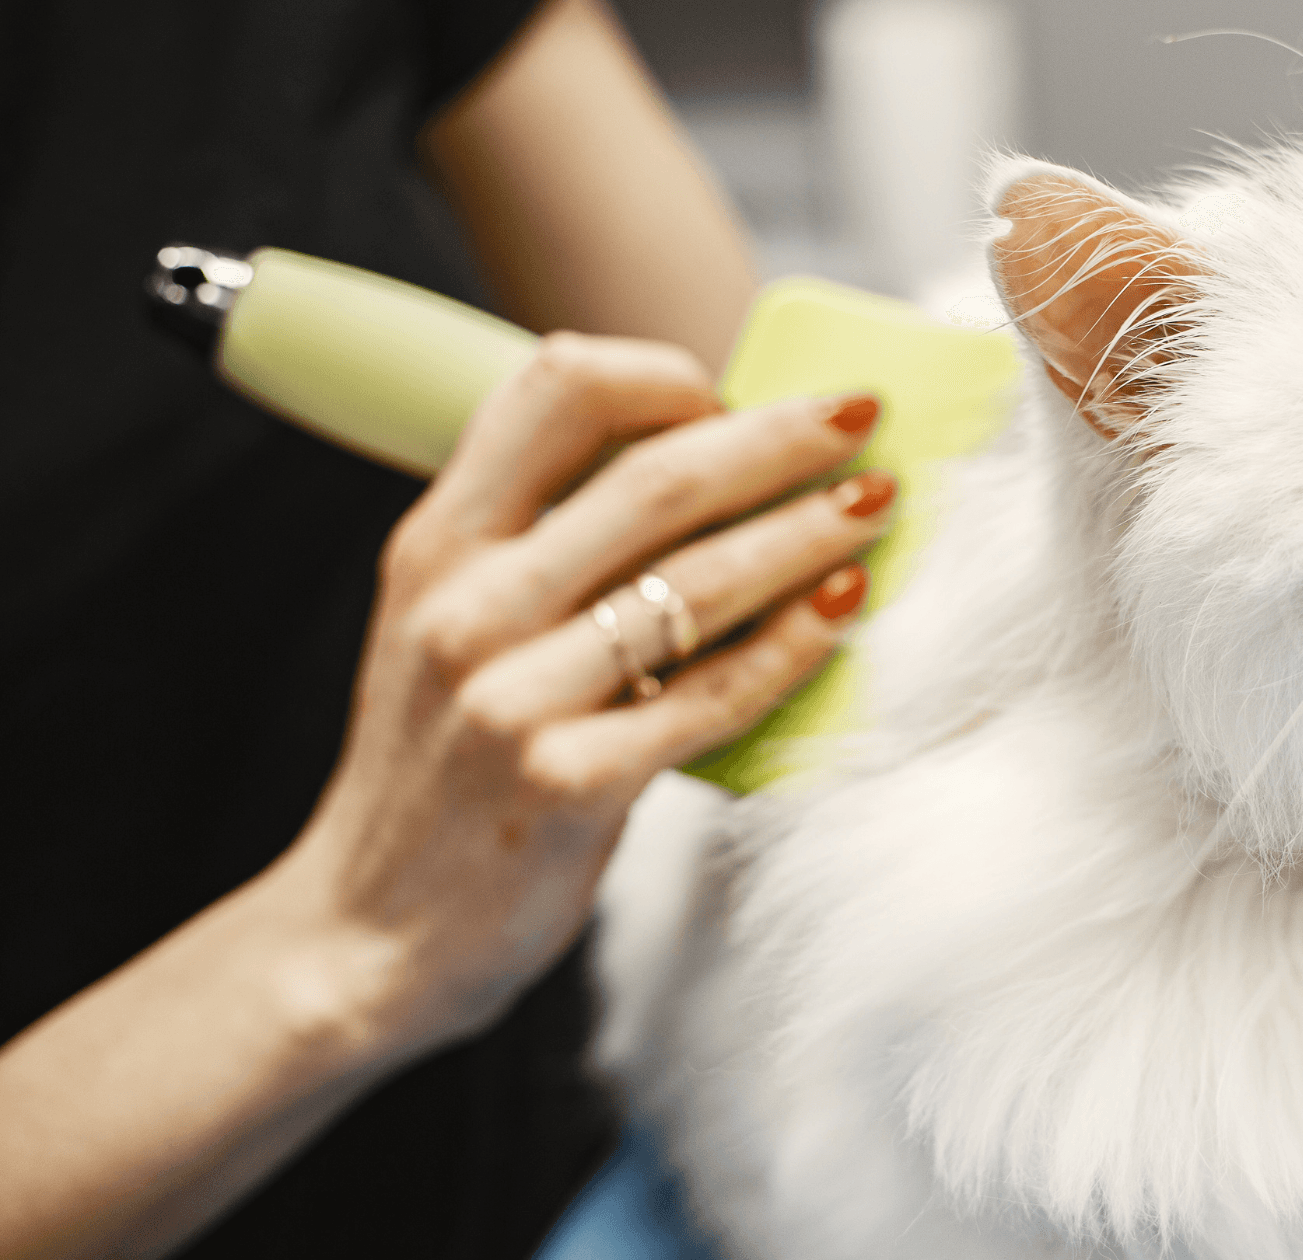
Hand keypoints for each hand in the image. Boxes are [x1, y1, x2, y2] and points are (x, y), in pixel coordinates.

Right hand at [261, 332, 890, 1061]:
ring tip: (880, 504)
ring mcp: (513, 697)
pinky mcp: (568, 784)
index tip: (738, 394)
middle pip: (655, 478)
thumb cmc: (441, 768)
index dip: (665, 377)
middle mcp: (468, 606)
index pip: (554, 392)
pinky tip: (848, 606)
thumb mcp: (447, 628)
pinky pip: (714, 693)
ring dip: (808, 531)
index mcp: (438, 544)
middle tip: (864, 420)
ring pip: (698, 582)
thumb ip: (542, 547)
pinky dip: (796, 642)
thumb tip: (708, 466)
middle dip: (780, 439)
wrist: (365, 935)